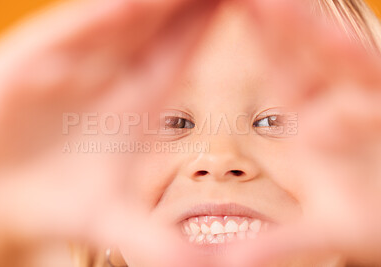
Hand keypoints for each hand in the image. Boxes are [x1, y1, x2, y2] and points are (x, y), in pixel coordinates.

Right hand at [0, 0, 220, 265]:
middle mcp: (113, 73)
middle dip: (192, 0)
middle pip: (163, 22)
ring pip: (126, 14)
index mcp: (140, 100)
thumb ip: (157, 241)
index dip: (212, 21)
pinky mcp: (39, 55)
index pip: (184, 49)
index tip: (246, 0)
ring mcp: (77, 59)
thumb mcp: (113, 220)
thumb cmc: (54, 201)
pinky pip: (81, 24)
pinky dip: (109, 11)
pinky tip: (140, 1)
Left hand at [224, 0, 380, 264]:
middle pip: (303, 60)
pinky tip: (332, 38)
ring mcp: (367, 106)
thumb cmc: (375, 224)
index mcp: (312, 128)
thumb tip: (228, 265)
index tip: (238, 19)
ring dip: (307, 34)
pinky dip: (356, 61)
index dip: (262, 49)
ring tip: (275, 6)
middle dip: (277, 28)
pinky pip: (373, 81)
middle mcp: (337, 111)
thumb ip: (276, 244)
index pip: (283, 79)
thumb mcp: (322, 234)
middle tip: (247, 1)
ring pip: (335, 63)